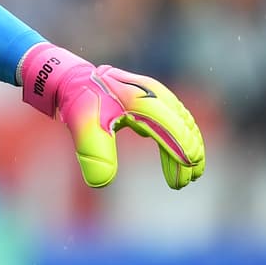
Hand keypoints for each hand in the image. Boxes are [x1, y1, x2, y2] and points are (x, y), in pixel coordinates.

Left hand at [21, 43, 204, 188]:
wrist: (76, 80)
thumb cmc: (82, 104)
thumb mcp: (85, 129)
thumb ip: (95, 156)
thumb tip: (101, 184)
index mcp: (140, 101)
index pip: (171, 130)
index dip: (181, 154)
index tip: (184, 180)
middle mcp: (153, 94)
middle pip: (183, 127)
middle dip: (189, 156)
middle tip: (186, 182)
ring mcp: (156, 94)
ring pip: (183, 123)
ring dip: (188, 147)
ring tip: (189, 174)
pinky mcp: (155, 97)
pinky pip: (176, 119)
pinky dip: (180, 138)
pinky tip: (173, 155)